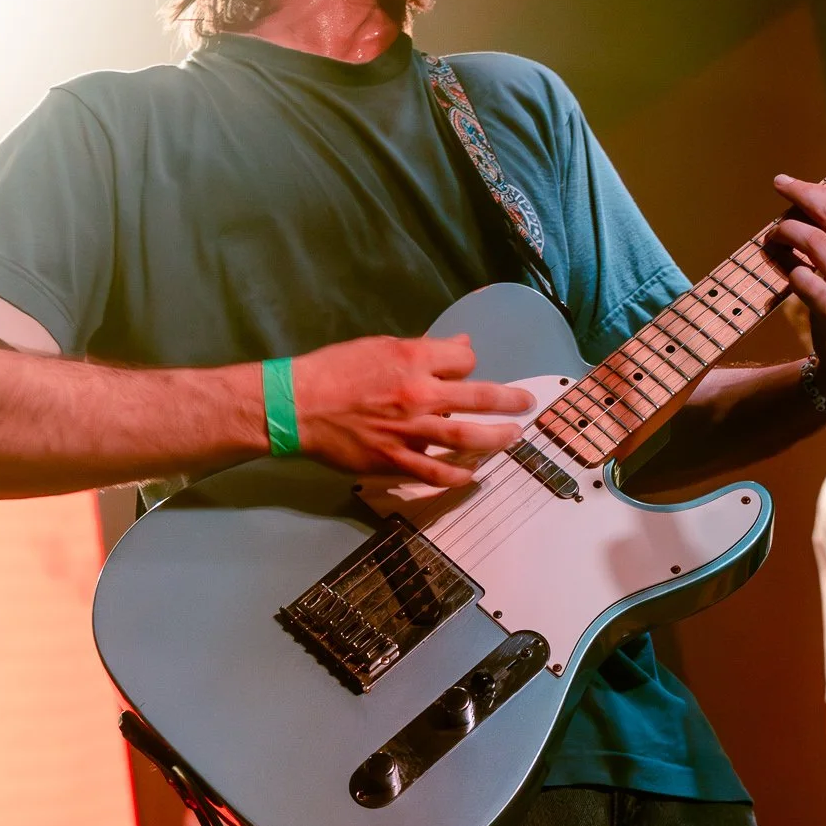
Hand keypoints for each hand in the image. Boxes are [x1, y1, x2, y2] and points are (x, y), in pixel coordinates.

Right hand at [290, 333, 532, 488]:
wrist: (297, 405)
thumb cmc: (335, 371)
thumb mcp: (380, 347)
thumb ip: (423, 350)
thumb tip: (461, 347)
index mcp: (414, 360)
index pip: (464, 361)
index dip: (468, 365)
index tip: (465, 372)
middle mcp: (419, 395)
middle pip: (480, 399)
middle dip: (510, 401)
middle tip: (527, 404)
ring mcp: (410, 431)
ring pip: (467, 438)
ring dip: (496, 439)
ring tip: (513, 438)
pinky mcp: (394, 459)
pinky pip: (434, 472)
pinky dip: (456, 477)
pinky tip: (471, 477)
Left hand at [766, 178, 825, 408]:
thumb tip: (820, 211)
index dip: (818, 190)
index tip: (794, 184)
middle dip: (800, 194)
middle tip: (779, 186)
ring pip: (812, 240)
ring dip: (785, 232)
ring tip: (772, 236)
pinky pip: (801, 278)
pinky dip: (787, 268)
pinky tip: (783, 267)